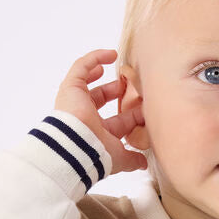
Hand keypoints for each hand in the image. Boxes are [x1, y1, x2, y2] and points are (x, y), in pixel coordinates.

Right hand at [54, 48, 147, 174]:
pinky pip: (81, 67)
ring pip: (89, 81)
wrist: (78, 148)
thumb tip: (144, 164)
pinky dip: (95, 58)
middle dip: (117, 91)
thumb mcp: (120, 158)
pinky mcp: (71, 87)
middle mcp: (85, 117)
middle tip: (133, 85)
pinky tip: (112, 54)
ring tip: (119, 65)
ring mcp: (76, 101)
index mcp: (98, 134)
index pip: (118, 121)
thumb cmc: (97, 155)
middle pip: (103, 98)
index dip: (132, 114)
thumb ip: (132, 160)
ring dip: (103, 72)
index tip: (147, 108)